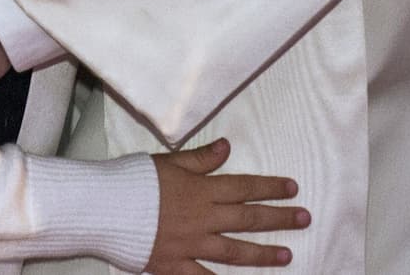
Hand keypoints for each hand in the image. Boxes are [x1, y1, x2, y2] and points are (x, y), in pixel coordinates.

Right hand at [147, 139, 310, 273]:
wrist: (105, 206)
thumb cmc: (133, 178)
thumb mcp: (166, 161)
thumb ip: (199, 159)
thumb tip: (227, 147)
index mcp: (199, 189)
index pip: (243, 187)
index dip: (269, 188)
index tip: (293, 189)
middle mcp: (202, 218)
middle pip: (247, 218)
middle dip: (278, 218)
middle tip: (304, 218)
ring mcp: (192, 244)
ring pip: (235, 251)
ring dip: (263, 253)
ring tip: (287, 255)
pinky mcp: (177, 265)